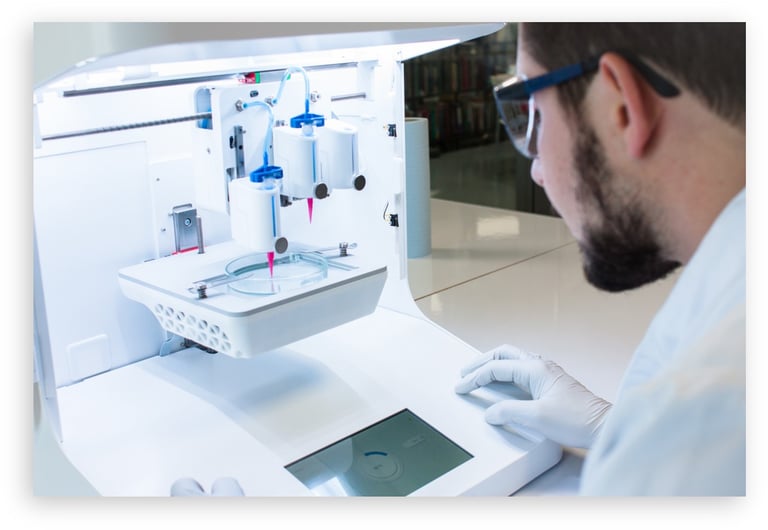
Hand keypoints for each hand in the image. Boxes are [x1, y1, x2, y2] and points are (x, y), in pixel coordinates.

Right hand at [455, 344, 611, 448]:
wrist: (601, 426)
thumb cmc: (576, 420)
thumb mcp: (537, 417)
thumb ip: (509, 412)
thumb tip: (490, 413)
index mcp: (535, 369)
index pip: (497, 367)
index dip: (476, 377)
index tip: (462, 386)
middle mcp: (540, 366)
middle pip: (503, 354)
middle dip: (481, 362)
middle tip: (465, 372)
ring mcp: (546, 373)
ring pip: (512, 360)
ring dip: (493, 365)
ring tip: (478, 374)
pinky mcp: (549, 383)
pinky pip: (520, 370)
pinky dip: (505, 373)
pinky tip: (501, 383)